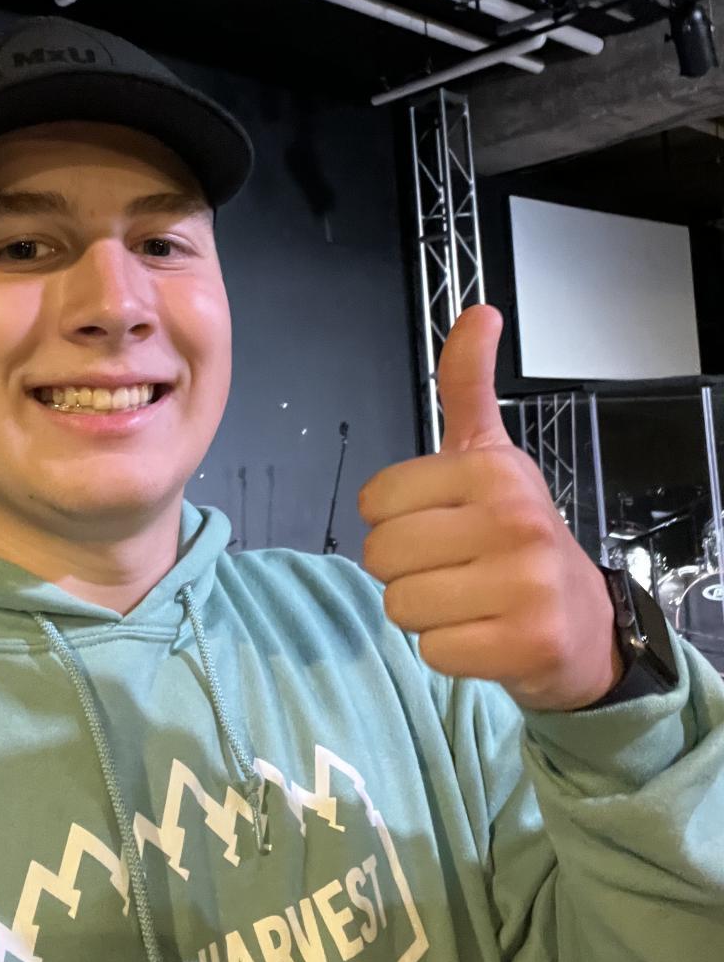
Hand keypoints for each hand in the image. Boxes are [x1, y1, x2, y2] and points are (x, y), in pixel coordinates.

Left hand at [359, 304, 623, 711]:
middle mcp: (512, 520)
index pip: (375, 501)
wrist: (585, 623)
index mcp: (490, 469)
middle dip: (402, 571)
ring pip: (401, 606)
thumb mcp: (490, 453)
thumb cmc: (516, 534)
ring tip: (467, 599)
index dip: (392, 520)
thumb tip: (480, 310)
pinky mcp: (527, 645)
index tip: (435, 524)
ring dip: (424, 612)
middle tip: (449, 568)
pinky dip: (448, 650)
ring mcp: (525, 585)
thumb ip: (467, 384)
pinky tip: (483, 633)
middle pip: (382, 556)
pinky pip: (432, 651)